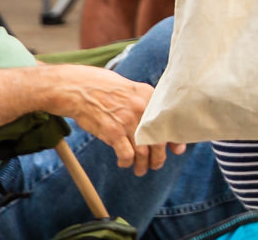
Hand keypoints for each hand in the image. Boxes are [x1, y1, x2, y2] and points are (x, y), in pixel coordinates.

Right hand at [42, 65, 170, 172]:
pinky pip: (126, 154)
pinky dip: (126, 162)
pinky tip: (123, 163)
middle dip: (158, 157)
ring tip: (140, 170)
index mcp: (149, 96)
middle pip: (158, 141)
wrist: (80, 89)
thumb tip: (160, 126)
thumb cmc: (105, 90)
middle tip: (155, 164)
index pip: (169, 122)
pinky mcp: (113, 131)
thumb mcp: (131, 91)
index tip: (177, 150)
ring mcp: (127, 121)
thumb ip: (146, 105)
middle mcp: (142, 109)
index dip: (175, 139)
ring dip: (143, 164)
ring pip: (143, 152)